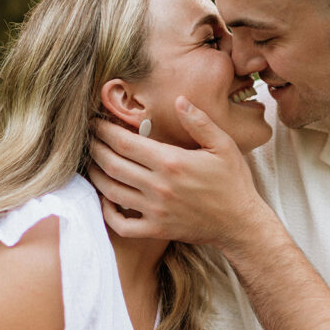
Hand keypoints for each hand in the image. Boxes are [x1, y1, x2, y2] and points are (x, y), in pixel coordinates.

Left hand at [89, 97, 265, 249]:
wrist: (241, 224)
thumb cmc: (233, 183)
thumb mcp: (223, 145)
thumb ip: (199, 121)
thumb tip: (179, 100)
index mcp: (172, 162)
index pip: (125, 142)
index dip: (104, 130)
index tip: (95, 122)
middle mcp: (159, 186)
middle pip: (112, 164)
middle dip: (95, 148)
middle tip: (88, 138)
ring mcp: (155, 211)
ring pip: (111, 191)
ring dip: (96, 175)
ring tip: (92, 162)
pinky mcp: (156, 230)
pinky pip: (121, 223)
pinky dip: (107, 211)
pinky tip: (106, 198)